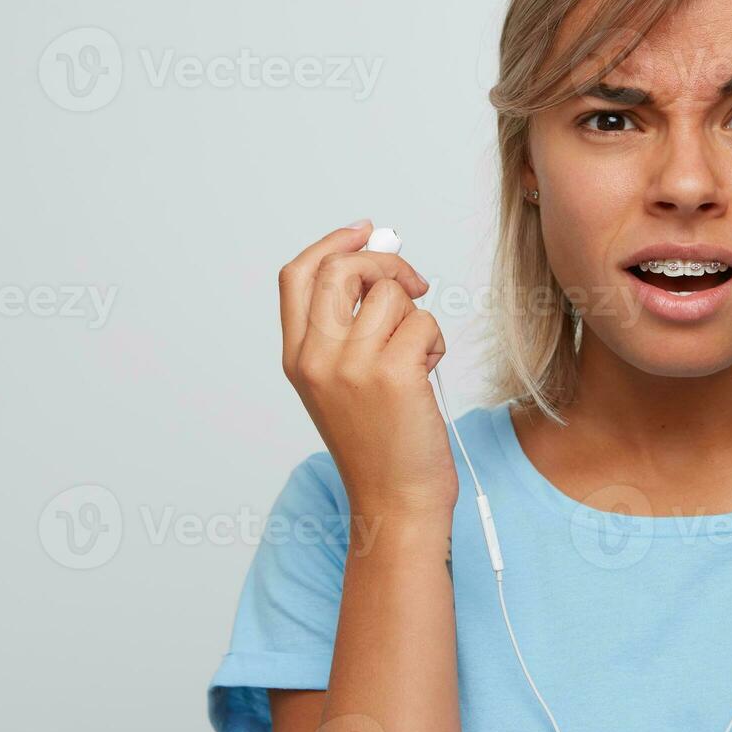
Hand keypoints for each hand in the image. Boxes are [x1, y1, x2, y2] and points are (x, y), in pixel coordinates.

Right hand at [278, 221, 458, 515]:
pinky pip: (424, 322)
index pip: (298, 275)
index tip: (365, 230)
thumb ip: (350, 326)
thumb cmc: (381, 443)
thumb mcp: (343, 383)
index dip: (332, 243)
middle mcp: (316, 357)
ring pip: (392, 295)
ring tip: (416, 357)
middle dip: (387, 264)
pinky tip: (427, 374)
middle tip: (414, 285)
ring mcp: (352, 365)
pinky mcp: (394, 373)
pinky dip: (434, 342)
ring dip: (417, 317)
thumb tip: (382, 259)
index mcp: (297, 357)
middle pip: (343, 269)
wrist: (395, 500)